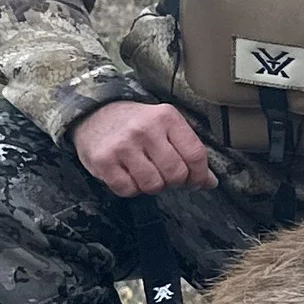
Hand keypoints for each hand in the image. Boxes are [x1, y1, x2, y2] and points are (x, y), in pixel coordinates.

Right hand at [72, 99, 215, 195]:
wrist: (94, 113)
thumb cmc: (135, 123)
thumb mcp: (165, 126)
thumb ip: (188, 150)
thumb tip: (209, 182)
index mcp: (166, 117)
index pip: (195, 155)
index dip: (200, 175)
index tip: (197, 182)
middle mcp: (145, 129)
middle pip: (176, 174)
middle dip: (174, 182)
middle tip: (166, 175)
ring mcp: (123, 145)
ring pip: (153, 185)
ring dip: (152, 186)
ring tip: (146, 172)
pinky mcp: (104, 161)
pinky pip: (128, 190)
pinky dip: (131, 189)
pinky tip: (128, 174)